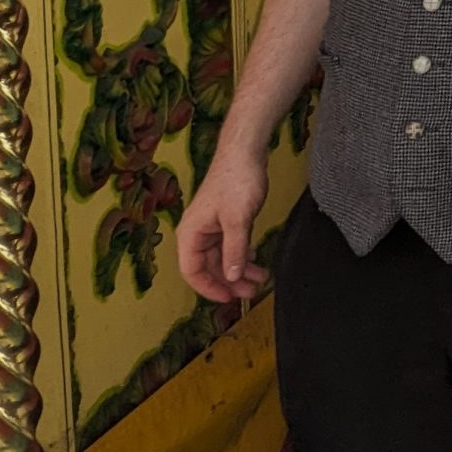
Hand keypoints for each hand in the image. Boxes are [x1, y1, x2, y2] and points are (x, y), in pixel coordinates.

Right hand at [178, 149, 270, 302]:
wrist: (246, 153)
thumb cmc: (237, 182)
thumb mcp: (237, 219)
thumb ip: (234, 250)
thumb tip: (230, 278)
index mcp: (191, 233)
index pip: (192, 271)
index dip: (209, 288)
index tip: (229, 299)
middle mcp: (197, 232)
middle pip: (209, 267)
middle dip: (229, 281)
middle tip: (252, 292)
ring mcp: (211, 226)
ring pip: (222, 257)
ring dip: (239, 269)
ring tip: (261, 279)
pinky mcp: (225, 220)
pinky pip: (231, 245)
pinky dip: (242, 255)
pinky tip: (255, 262)